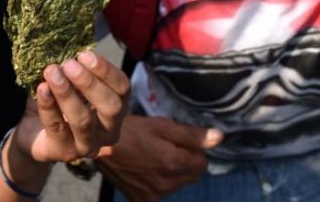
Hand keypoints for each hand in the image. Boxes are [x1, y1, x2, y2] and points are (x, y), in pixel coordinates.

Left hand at [12, 51, 130, 162]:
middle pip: (111, 107)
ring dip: (67, 93)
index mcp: (116, 107)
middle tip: (69, 65)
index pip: (123, 88)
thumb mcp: (70, 80)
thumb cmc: (58, 100)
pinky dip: (49, 106)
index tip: (84, 55)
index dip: (106, 71)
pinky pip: (57, 127)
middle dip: (90, 83)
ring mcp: (88, 145)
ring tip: (52, 72)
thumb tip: (69, 44)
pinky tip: (41, 88)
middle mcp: (109, 130)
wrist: (33, 130)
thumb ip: (73, 66)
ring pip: (84, 121)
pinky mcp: (64, 152)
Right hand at [97, 116, 222, 201]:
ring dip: (172, 172)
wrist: (100, 146)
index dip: (193, 149)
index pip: (202, 163)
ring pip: (178, 184)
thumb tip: (220, 138)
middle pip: (192, 175)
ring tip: (151, 156)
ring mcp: (154, 195)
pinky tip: (145, 169)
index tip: (176, 141)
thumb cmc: (131, 131)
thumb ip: (192, 135)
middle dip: (184, 162)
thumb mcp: (161, 126)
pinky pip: (162, 191)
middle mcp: (166, 184)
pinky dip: (158, 181)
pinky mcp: (143, 200)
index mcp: (173, 163)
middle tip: (163, 146)